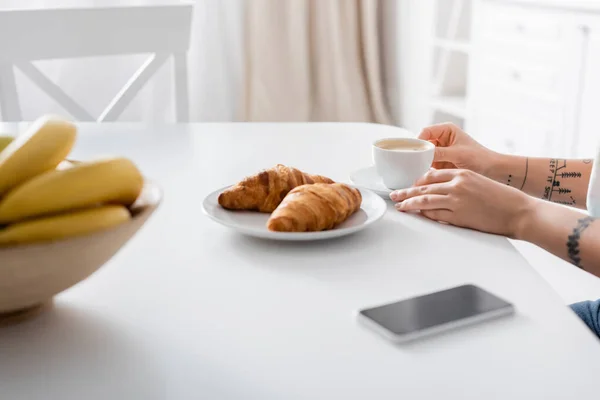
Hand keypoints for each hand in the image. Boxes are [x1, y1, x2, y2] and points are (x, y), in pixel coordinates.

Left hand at [390, 169, 533, 237]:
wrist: (520, 211)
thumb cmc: (503, 199)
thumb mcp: (479, 183)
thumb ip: (460, 185)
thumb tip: (442, 193)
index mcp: (463, 173)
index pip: (432, 175)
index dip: (418, 181)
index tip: (410, 185)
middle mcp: (457, 183)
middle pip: (424, 186)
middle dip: (407, 191)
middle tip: (395, 195)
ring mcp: (457, 199)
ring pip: (425, 199)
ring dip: (409, 203)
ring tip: (399, 206)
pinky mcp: (459, 214)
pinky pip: (435, 214)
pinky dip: (423, 214)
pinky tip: (416, 215)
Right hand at [419, 123, 495, 174]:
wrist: (492, 171)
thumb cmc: (480, 157)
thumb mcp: (457, 154)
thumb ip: (438, 153)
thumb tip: (421, 155)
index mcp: (446, 130)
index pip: (425, 131)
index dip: (418, 140)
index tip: (413, 151)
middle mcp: (441, 139)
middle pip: (422, 143)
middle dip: (418, 152)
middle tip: (414, 161)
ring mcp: (440, 152)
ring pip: (423, 155)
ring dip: (421, 162)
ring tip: (418, 169)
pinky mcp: (440, 164)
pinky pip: (427, 165)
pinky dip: (425, 169)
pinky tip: (423, 174)